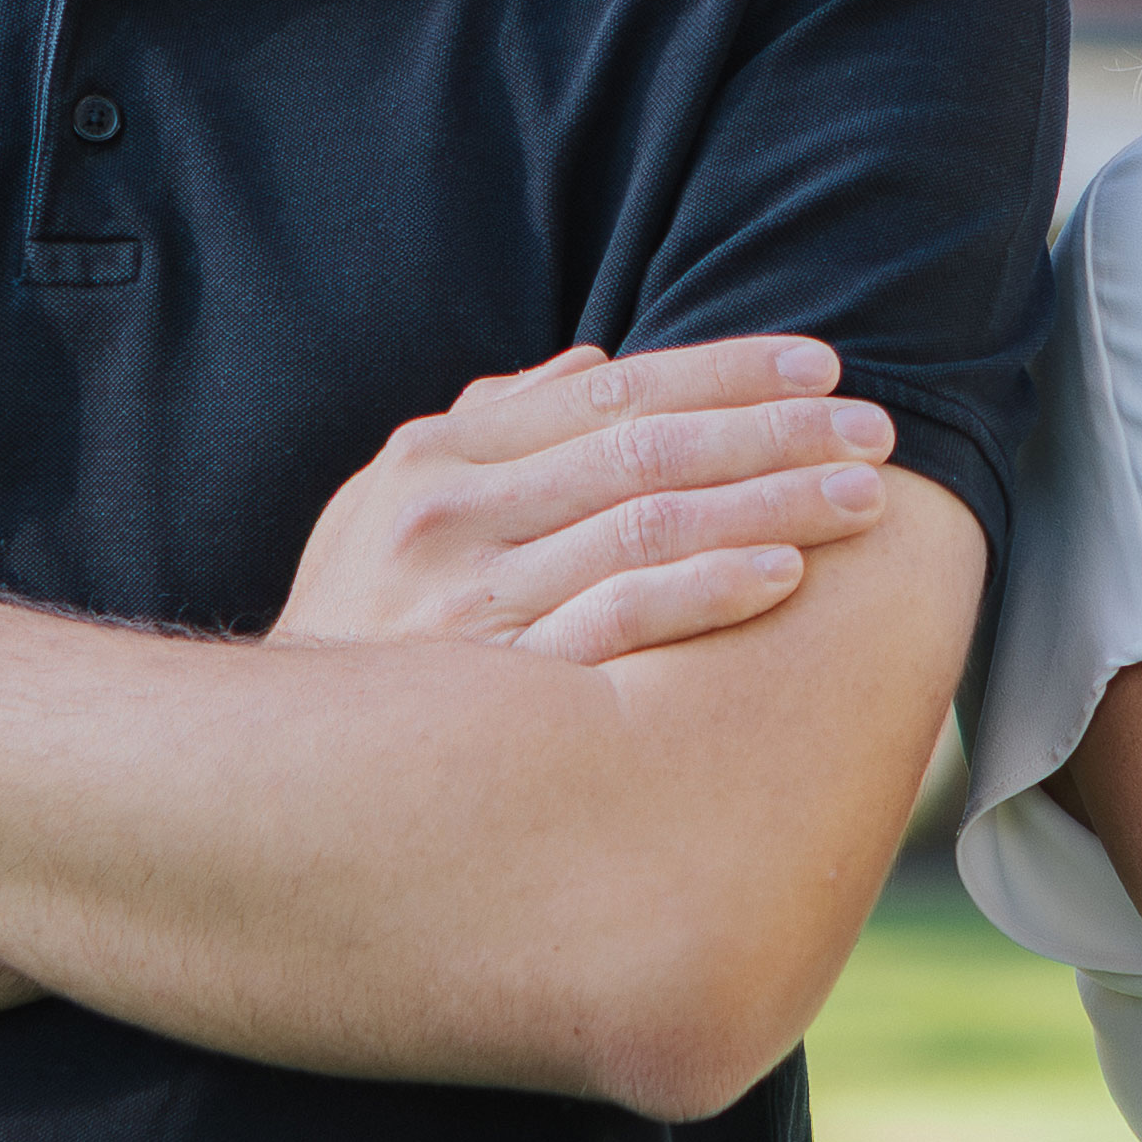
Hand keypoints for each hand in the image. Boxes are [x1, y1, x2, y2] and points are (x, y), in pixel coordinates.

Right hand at [276, 335, 901, 661]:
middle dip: (774, 432)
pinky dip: (707, 592)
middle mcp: (452, 518)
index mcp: (438, 459)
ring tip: (861, 496)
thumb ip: (495, 431)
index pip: (610, 392)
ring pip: (648, 526)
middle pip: (646, 450)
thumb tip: (592, 366)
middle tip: (874, 431)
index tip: (821, 368)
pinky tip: (784, 573)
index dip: (724, 371)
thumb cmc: (359, 631)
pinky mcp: (495, 689)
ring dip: (769, 503)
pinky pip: (621, 625)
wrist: (267, 776)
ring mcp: (472, 604)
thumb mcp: (389, 507)